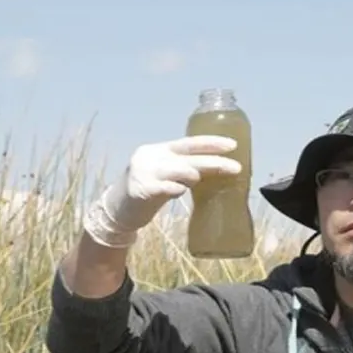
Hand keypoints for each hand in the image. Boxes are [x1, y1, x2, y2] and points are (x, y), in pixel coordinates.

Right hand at [83, 135, 240, 247]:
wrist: (117, 209)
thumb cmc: (146, 192)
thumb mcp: (165, 175)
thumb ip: (184, 171)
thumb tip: (214, 171)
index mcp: (160, 150)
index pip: (189, 143)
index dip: (211, 143)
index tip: (233, 145)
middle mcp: (152, 157)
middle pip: (187, 156)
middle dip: (213, 161)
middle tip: (235, 167)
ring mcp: (144, 172)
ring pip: (176, 169)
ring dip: (192, 174)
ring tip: (201, 179)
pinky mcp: (139, 190)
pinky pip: (162, 188)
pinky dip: (173, 189)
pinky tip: (179, 191)